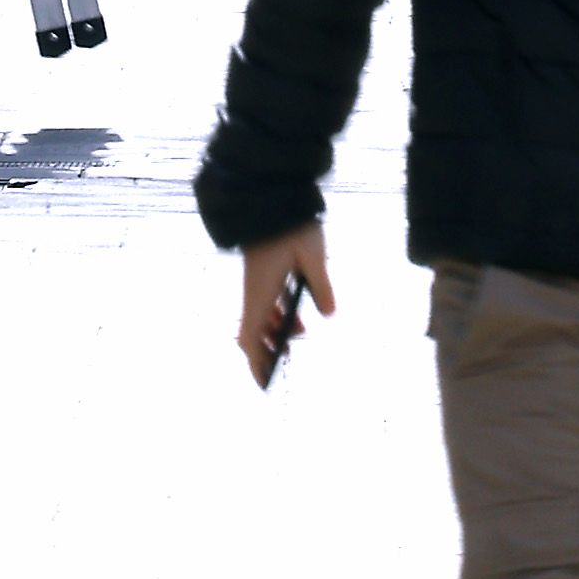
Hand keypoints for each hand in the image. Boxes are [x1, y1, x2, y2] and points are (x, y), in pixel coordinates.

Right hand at [234, 226, 334, 377]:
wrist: (271, 195)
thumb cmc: (292, 225)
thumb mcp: (313, 255)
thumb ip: (321, 285)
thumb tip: (329, 314)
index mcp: (261, 292)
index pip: (250, 337)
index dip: (255, 362)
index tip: (264, 382)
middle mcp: (253, 290)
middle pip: (252, 332)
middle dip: (265, 351)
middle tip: (283, 364)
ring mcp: (256, 280)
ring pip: (259, 317)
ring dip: (274, 331)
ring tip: (299, 334)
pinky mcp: (261, 271)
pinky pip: (264, 302)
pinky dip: (276, 315)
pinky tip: (296, 314)